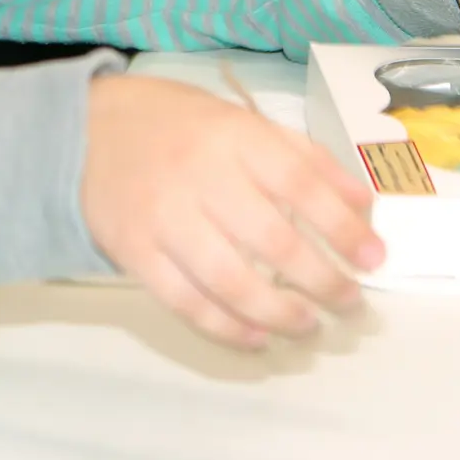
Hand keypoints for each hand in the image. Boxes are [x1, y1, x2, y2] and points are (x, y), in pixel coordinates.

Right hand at [81, 75, 382, 349]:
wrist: (84, 131)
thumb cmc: (176, 125)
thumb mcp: (241, 121)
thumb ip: (304, 158)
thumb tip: (362, 204)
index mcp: (234, 137)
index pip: (301, 186)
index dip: (343, 227)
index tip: (374, 259)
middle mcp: (201, 177)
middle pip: (273, 240)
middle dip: (321, 281)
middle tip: (350, 304)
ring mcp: (164, 218)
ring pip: (230, 280)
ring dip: (278, 312)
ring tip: (308, 326)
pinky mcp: (134, 252)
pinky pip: (184, 300)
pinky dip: (224, 327)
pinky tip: (255, 337)